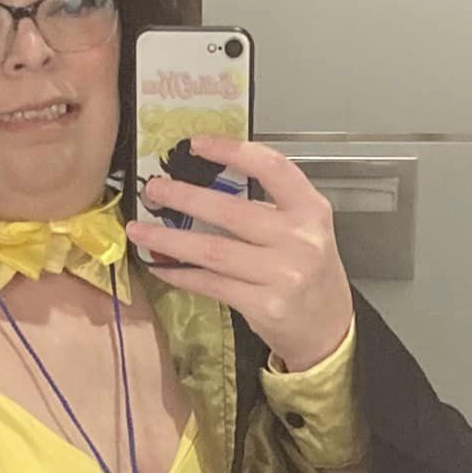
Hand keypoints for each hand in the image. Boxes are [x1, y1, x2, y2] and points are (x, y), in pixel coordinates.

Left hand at [126, 136, 354, 372]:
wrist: (330, 328)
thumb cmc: (311, 274)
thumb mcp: (304, 231)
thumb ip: (268, 208)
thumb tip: (201, 188)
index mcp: (310, 210)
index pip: (272, 168)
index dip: (232, 151)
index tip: (197, 143)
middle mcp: (300, 239)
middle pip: (231, 211)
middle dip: (184, 198)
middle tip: (153, 189)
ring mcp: (283, 274)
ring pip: (213, 251)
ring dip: (169, 240)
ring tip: (140, 231)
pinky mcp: (265, 306)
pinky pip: (212, 283)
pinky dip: (182, 274)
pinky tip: (162, 267)